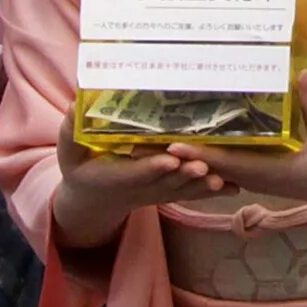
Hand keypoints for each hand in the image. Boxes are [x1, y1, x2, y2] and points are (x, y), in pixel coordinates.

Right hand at [49, 115, 224, 252]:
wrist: (93, 200)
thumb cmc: (80, 169)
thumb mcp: (70, 152)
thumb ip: (71, 131)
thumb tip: (74, 105)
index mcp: (114, 176)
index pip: (135, 172)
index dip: (151, 167)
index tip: (167, 160)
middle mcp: (138, 188)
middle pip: (164, 184)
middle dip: (184, 177)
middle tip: (203, 167)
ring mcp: (155, 192)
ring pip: (180, 191)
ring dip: (201, 186)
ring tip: (223, 179)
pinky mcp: (167, 192)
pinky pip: (190, 194)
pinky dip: (210, 191)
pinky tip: (236, 187)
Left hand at [166, 79, 306, 221]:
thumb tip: (299, 74)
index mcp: (272, 173)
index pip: (228, 164)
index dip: (200, 154)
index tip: (174, 144)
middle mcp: (260, 178)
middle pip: (216, 166)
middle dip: (190, 153)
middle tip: (159, 134)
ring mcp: (261, 177)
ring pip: (222, 167)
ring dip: (200, 153)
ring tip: (172, 133)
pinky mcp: (265, 173)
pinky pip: (234, 164)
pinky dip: (217, 153)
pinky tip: (207, 136)